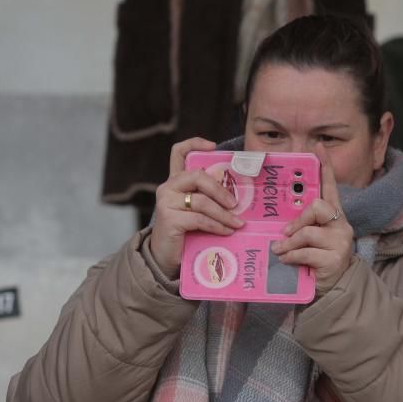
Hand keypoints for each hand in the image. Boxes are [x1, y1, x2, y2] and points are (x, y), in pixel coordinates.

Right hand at [149, 137, 244, 276]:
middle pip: (198, 176)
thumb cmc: (184, 233)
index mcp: (175, 181)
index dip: (194, 144)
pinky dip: (217, 225)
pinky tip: (226, 231)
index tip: (213, 147)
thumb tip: (237, 198)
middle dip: (220, 190)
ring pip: (202, 201)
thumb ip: (207, 198)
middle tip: (235, 204)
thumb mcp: (195, 210)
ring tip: (237, 223)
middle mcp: (167, 187)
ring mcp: (166, 202)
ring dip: (224, 214)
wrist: (164, 257)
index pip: (178, 152)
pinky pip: (200, 219)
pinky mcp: (169, 219)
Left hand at [270, 154, 353, 295]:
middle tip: (285, 233)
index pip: (330, 187)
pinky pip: (306, 251)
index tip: (318, 147)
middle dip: (298, 220)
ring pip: (309, 232)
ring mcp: (340, 241)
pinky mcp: (335, 258)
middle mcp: (341, 224)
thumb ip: (298, 226)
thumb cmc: (313, 261)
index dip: (325, 167)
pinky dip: (291, 257)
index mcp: (333, 216)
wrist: (329, 289)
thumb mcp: (306, 239)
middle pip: (318, 207)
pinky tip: (286, 261)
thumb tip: (277, 223)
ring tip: (280, 251)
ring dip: (289, 243)